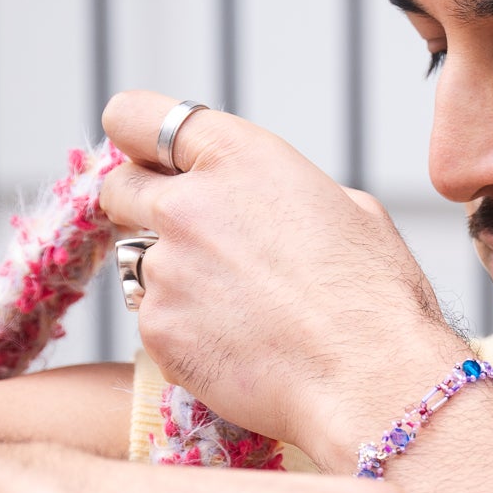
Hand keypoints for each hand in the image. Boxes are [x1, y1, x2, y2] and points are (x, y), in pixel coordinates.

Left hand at [99, 91, 459, 458]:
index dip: (138, 139)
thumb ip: (287, 190)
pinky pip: (154, 320)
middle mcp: (187, 204)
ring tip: (235, 307)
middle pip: (118, 188)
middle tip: (190, 240)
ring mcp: (165, 268)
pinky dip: (184, 331)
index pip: (135, 116)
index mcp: (238, 157)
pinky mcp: (157, 328)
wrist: (368, 376)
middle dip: (142, 208)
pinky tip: (237, 345)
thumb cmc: (374, 295)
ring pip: (139, 262)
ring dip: (171, 276)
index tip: (150, 159)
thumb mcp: (350, 208)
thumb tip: (273, 204)